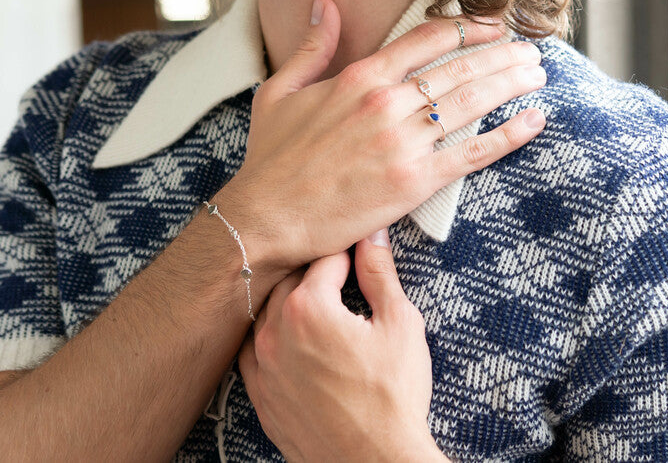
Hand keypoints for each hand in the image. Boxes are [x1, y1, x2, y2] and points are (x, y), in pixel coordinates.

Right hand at [216, 0, 546, 278]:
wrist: (266, 219)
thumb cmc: (271, 160)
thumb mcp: (280, 91)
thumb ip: (312, 47)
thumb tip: (324, 5)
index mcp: (360, 76)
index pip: (428, 39)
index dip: (468, 27)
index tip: (493, 25)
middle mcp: (387, 102)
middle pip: (460, 67)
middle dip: (502, 54)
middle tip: (531, 49)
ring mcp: (403, 142)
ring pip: (472, 102)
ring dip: (512, 83)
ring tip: (538, 74)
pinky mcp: (414, 181)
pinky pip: (472, 152)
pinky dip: (508, 135)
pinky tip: (534, 121)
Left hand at [238, 230, 445, 462]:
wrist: (374, 462)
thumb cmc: (392, 397)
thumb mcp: (399, 324)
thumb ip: (381, 275)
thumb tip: (373, 239)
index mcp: (308, 309)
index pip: (324, 260)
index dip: (347, 252)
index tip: (359, 250)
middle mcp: (274, 334)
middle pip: (289, 282)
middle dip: (316, 273)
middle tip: (343, 274)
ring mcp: (262, 368)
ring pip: (266, 315)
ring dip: (290, 304)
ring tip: (320, 304)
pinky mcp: (261, 397)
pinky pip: (255, 353)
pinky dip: (273, 338)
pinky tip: (294, 340)